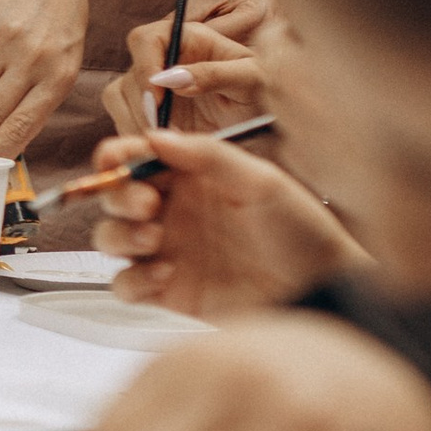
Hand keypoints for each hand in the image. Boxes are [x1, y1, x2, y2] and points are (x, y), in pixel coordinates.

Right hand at [89, 127, 366, 317]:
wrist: (320, 287)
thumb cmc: (300, 230)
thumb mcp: (260, 181)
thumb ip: (208, 155)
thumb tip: (156, 138)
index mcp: (190, 177)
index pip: (135, 158)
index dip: (115, 156)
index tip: (113, 160)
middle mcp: (172, 212)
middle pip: (113, 197)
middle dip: (118, 196)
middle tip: (147, 204)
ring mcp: (166, 252)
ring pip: (110, 239)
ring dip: (119, 235)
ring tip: (153, 238)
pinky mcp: (166, 293)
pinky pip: (125, 285)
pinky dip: (133, 279)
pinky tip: (166, 273)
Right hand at [101, 23, 272, 144]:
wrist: (263, 119)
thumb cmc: (263, 90)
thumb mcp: (251, 79)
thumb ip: (216, 74)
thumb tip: (172, 79)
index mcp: (188, 39)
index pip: (146, 39)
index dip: (144, 67)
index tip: (156, 99)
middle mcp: (163, 58)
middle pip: (128, 74)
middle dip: (140, 107)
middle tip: (164, 134)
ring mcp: (151, 86)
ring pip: (118, 98)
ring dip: (135, 124)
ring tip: (165, 146)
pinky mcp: (145, 111)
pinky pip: (122, 119)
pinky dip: (134, 135)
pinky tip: (159, 150)